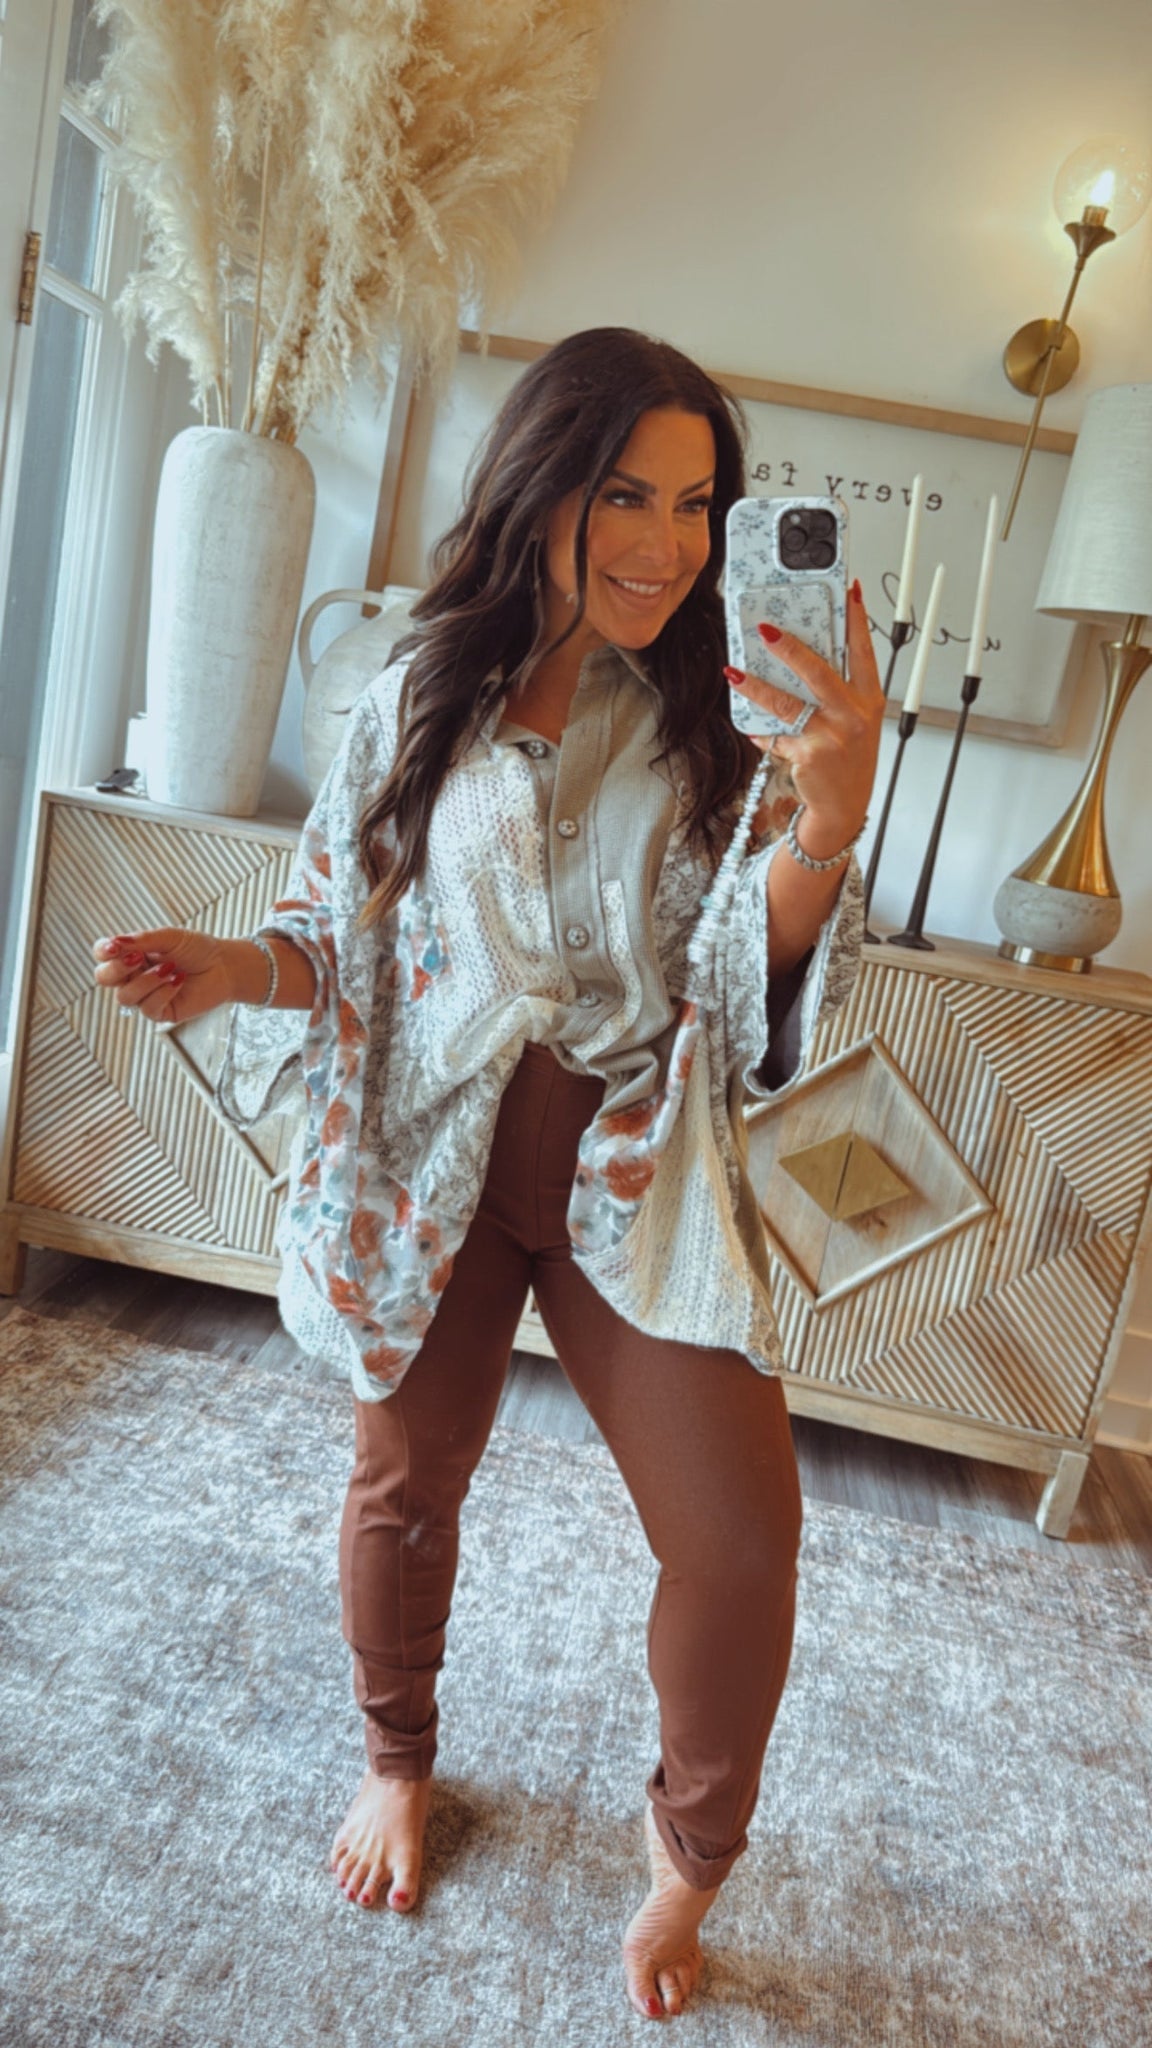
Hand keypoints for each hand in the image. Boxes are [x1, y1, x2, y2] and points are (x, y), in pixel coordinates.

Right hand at [91, 927, 235, 1023]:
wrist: (224, 966)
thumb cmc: (196, 949)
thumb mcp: (169, 937)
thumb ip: (143, 940)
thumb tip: (116, 942)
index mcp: (131, 954)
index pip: (103, 954)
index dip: (102, 951)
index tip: (114, 946)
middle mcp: (133, 976)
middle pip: (104, 978)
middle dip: (117, 969)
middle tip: (138, 958)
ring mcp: (145, 995)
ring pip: (125, 996)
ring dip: (146, 981)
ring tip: (170, 968)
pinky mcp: (160, 1012)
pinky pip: (148, 1008)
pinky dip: (163, 992)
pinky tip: (178, 981)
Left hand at [725, 578, 883, 856]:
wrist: (845, 806)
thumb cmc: (849, 759)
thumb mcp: (855, 722)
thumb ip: (838, 693)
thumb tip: (802, 659)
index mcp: (869, 700)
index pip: (864, 651)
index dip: (857, 620)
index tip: (849, 590)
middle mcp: (854, 715)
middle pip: (820, 672)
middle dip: (791, 648)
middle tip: (767, 629)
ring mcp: (832, 736)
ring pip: (787, 703)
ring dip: (756, 686)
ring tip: (734, 673)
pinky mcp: (809, 755)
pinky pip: (775, 735)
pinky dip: (760, 730)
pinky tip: (751, 726)